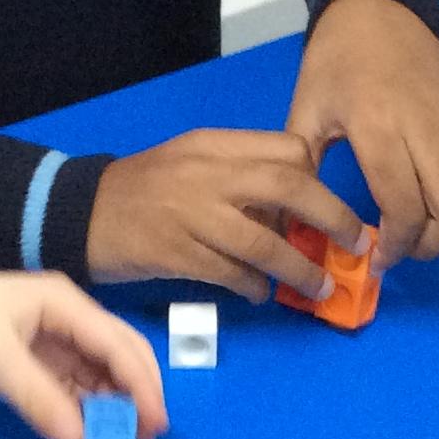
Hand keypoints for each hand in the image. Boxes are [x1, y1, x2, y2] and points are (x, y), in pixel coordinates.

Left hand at [0, 270, 164, 438]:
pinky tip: (87, 434)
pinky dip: (81, 410)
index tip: (156, 425)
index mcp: (63, 303)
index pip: (118, 344)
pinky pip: (68, 388)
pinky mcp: (28, 363)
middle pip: (116, 357)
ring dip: (109, 406)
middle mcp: (63, 319)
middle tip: (147, 438)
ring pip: (94, 376)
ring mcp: (47, 342)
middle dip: (135, 394)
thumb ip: (40, 400)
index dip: (142, 385)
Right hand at [86, 128, 371, 304]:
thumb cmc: (146, 190)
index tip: (329, 206)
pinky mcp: (178, 254)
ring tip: (321, 285)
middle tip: (355, 244)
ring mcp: (192, 215)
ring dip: (300, 268)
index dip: (318, 178)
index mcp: (215, 146)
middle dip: (332, 218)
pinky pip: (231, 273)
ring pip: (264, 240)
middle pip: (289, 186)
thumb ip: (239, 174)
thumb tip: (293, 211)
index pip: (287, 150)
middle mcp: (208, 174)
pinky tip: (262, 293)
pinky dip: (254, 286)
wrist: (84, 213)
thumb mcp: (192, 162)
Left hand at [287, 0, 438, 271]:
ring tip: (420, 230)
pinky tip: (435, 203)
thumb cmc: (340, 56)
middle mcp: (429, 130)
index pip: (405, 207)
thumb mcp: (307, 107)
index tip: (374, 258)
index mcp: (380, 126)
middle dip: (429, 247)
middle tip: (400, 247)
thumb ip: (302, 166)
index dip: (394, 246)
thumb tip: (295, 220)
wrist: (389, 4)